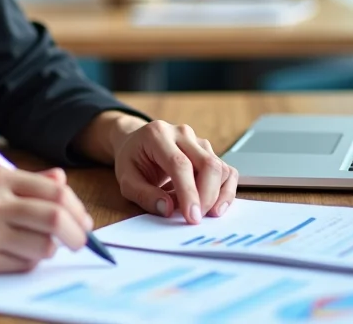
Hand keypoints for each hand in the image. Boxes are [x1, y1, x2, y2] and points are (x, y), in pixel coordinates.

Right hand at [0, 166, 93, 273]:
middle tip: (81, 240)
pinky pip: (21, 265)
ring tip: (43, 246)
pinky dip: (30, 262)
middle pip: (55, 219)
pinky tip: (21, 255)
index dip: (77, 208)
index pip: (55, 192)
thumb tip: (63, 183)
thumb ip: (26, 181)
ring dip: (52, 250)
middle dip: (78, 234)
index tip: (82, 220)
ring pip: (42, 247)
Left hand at [113, 121, 238, 224]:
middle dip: (207, 197)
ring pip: (220, 168)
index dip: (189, 192)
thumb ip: (143, 195)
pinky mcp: (209, 152)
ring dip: (215, 196)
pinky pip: (227, 171)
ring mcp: (198, 141)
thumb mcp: (126, 180)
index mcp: (158, 135)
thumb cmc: (132, 160)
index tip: (192, 217)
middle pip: (207, 164)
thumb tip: (167, 209)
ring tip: (197, 211)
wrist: (137, 143)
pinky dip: (225, 191)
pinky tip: (215, 206)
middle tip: (196, 219)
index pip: (180, 164)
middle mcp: (182, 133)